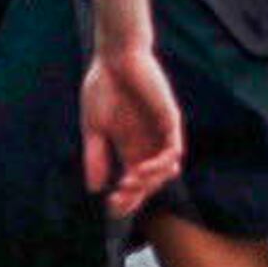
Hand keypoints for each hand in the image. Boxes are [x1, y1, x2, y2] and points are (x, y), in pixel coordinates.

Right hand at [81, 43, 183, 218]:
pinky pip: (173, 149)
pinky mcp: (170, 119)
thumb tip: (94, 188)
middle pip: (151, 182)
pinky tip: (141, 169)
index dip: (127, 199)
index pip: (134, 183)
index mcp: (130, 147)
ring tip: (128, 183)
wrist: (114, 58)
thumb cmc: (103, 87)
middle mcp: (148, 143)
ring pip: (166, 170)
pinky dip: (160, 163)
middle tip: (118, 201)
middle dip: (136, 196)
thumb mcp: (94, 128)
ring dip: (149, 182)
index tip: (111, 208)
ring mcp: (160, 132)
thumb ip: (95, 156)